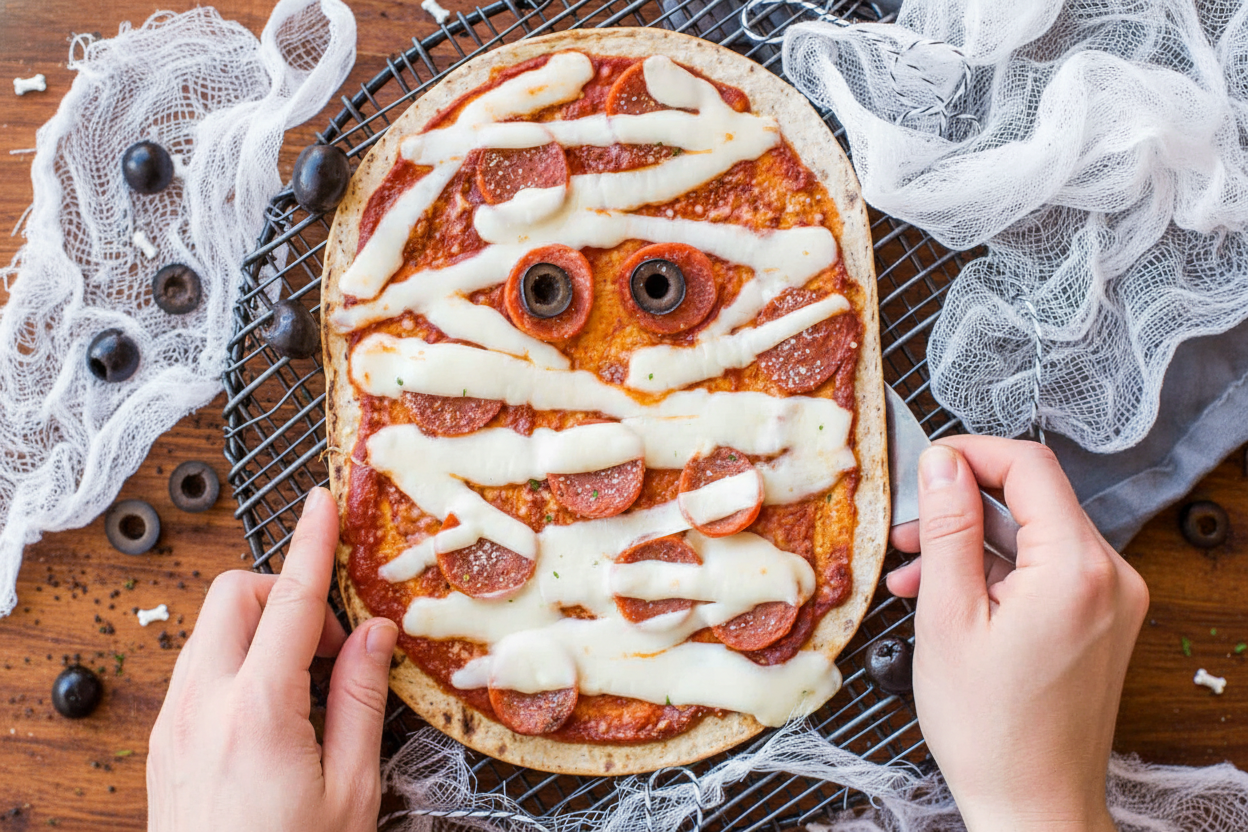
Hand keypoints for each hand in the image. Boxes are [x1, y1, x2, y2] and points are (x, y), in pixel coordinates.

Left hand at [146, 487, 398, 831]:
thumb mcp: (350, 788)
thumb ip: (360, 698)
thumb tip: (376, 632)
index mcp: (256, 711)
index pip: (291, 601)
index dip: (312, 544)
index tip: (323, 503)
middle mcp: (201, 705)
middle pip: (235, 596)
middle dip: (285, 593)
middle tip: (331, 643)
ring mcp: (174, 722)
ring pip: (214, 629)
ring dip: (264, 630)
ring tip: (309, 688)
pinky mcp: (164, 740)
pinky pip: (201, 667)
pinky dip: (241, 661)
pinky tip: (276, 710)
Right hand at [886, 437, 1147, 831]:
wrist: (1033, 805)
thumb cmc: (989, 728)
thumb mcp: (947, 617)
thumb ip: (948, 528)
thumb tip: (943, 461)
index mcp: (1077, 568)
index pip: (1030, 466)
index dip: (971, 454)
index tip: (925, 467)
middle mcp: (1110, 576)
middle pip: (1032, 500)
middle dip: (962, 505)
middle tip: (905, 531)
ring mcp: (1110, 600)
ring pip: (1033, 536)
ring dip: (972, 542)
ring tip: (913, 571)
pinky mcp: (1101, 621)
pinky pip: (1045, 572)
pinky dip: (997, 573)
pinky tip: (946, 595)